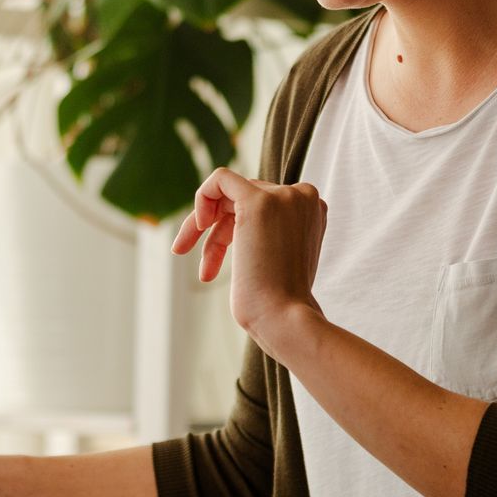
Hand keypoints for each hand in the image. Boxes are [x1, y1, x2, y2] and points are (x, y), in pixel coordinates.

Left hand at [170, 167, 326, 349]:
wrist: (284, 318)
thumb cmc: (279, 302)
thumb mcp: (278, 258)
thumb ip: (269, 234)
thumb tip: (242, 228)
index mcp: (311, 210)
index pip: (264, 204)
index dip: (232, 228)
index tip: (214, 259)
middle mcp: (302, 197)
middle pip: (243, 199)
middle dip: (216, 231)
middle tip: (200, 264)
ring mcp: (283, 196)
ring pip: (229, 193)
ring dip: (203, 225)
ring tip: (184, 253)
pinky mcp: (259, 201)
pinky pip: (220, 178)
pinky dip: (203, 196)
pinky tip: (199, 225)